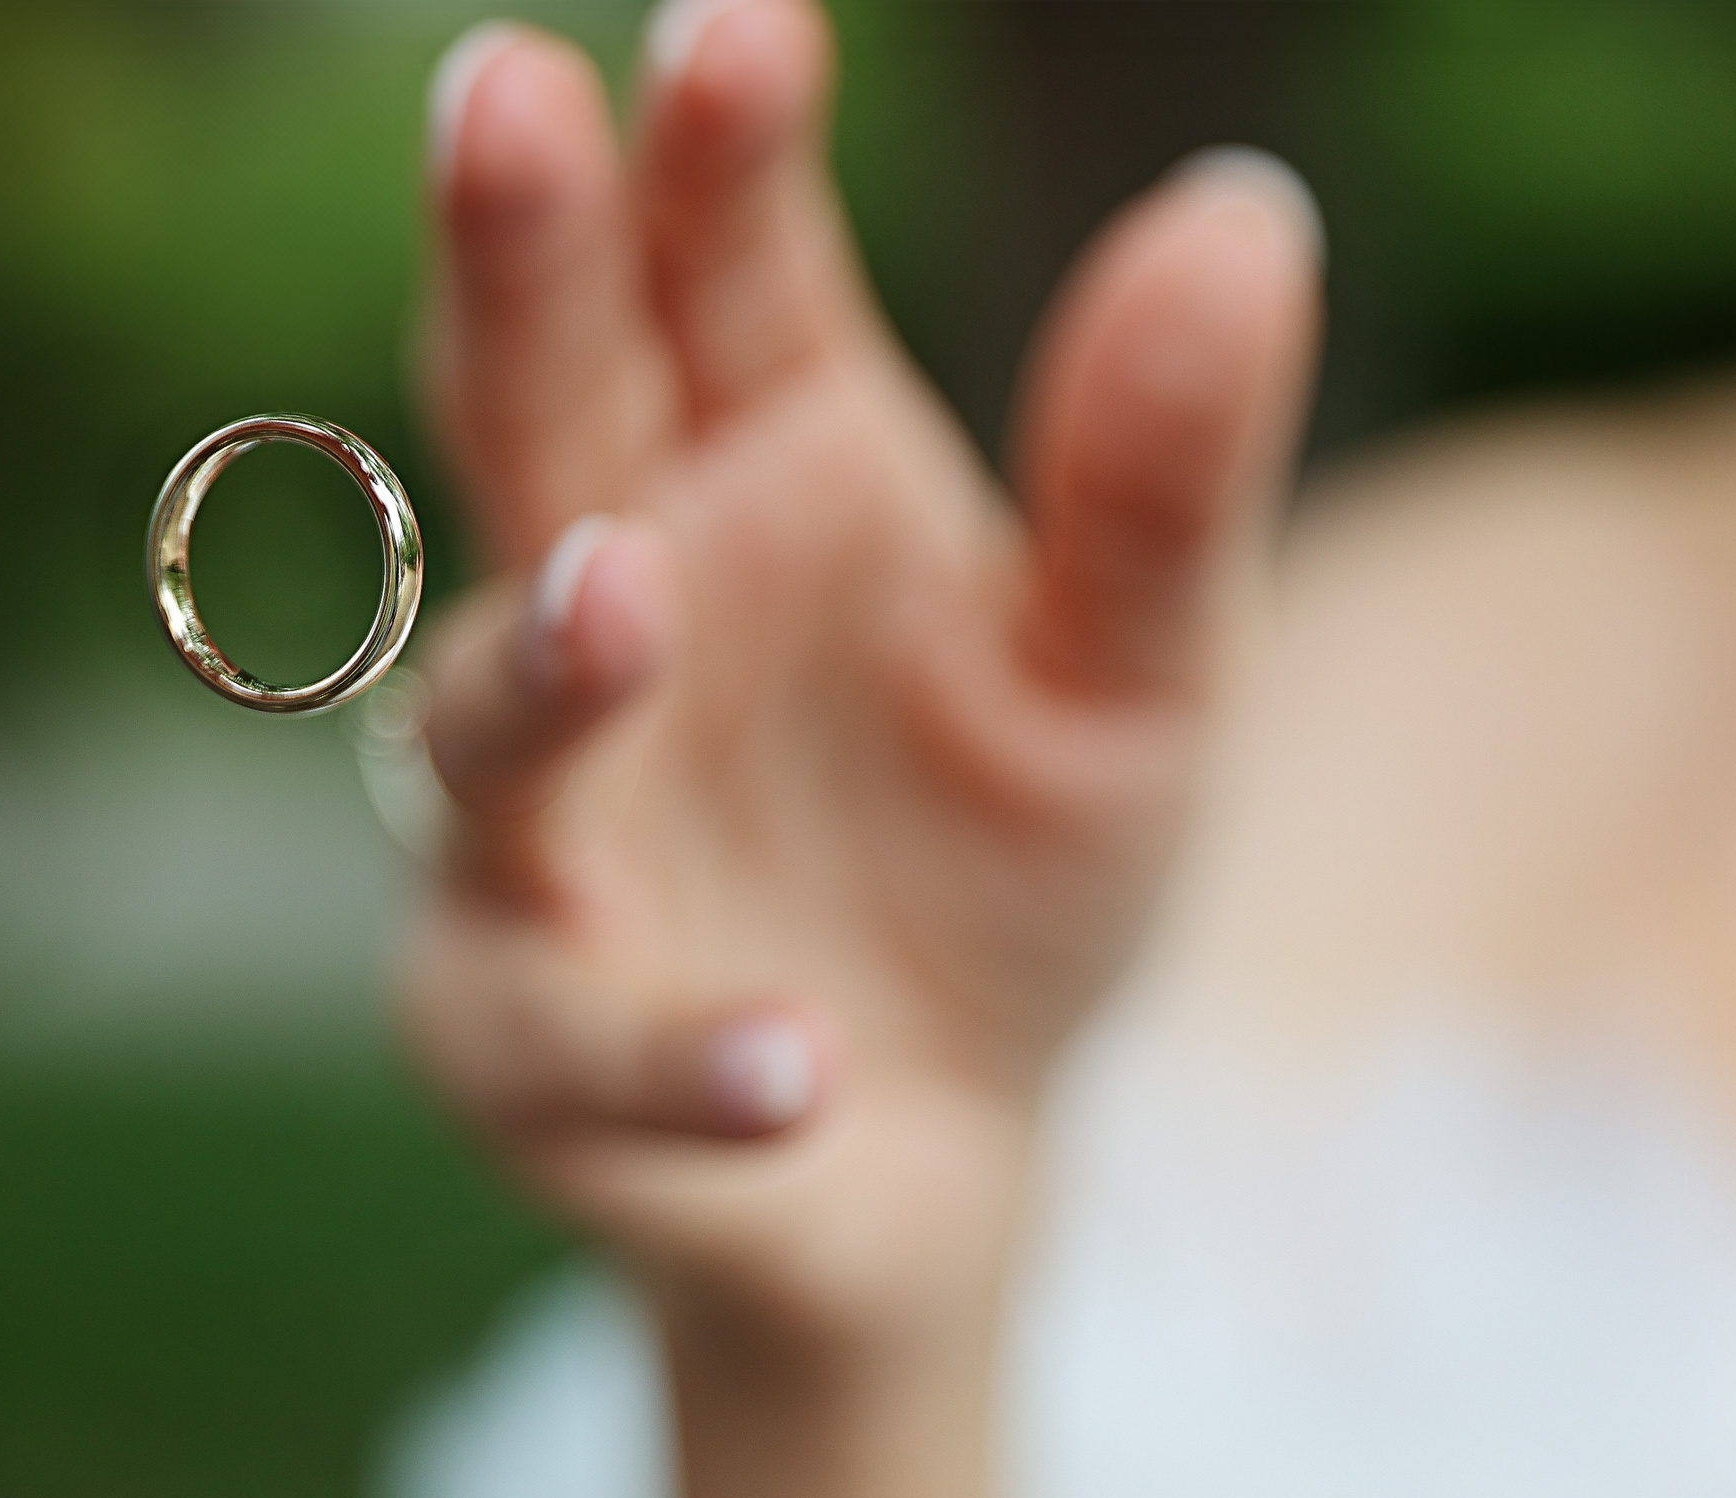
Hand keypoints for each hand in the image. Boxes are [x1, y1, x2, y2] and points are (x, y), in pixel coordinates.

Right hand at [402, 0, 1319, 1347]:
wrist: (942, 1147)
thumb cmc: (1000, 873)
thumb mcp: (1136, 680)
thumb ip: (1154, 482)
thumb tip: (1239, 208)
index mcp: (753, 477)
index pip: (721, 278)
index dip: (717, 154)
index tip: (741, 24)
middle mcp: (611, 624)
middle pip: (534, 426)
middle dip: (512, 271)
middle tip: (496, 102)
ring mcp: (539, 837)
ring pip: (497, 737)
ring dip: (550, 669)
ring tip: (633, 596)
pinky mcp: (529, 1048)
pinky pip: (587, 1044)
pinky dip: (680, 1051)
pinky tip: (793, 1057)